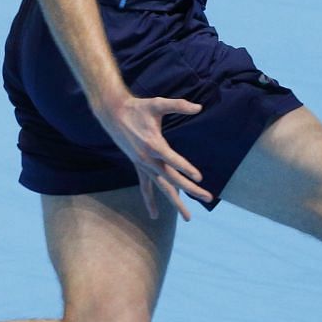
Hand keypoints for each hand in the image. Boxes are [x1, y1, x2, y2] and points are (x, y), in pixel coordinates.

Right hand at [94, 93, 209, 218]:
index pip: (172, 160)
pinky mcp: (139, 167)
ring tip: (188, 218)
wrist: (113, 114)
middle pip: (171, 178)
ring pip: (161, 188)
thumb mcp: (157, 103)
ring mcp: (143, 165)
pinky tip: (154, 215)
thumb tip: (198, 107)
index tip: (199, 177)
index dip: (185, 168)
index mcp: (152, 144)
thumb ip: (178, 105)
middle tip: (208, 197)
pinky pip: (145, 188)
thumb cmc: (137, 108)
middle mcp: (147, 159)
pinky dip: (150, 201)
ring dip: (176, 202)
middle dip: (191, 189)